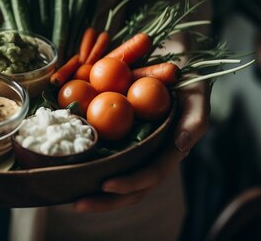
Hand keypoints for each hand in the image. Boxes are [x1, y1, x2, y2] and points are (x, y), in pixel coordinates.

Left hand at [74, 81, 209, 211]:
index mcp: (168, 151)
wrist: (173, 58)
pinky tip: (62, 168)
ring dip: (91, 192)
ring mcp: (134, 147)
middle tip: (77, 203)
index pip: (150, 175)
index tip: (106, 184)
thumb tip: (180, 146)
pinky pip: (100, 154)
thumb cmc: (188, 78)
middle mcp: (150, 154)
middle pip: (129, 189)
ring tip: (67, 196)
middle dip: (104, 201)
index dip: (130, 183)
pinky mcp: (118, 136)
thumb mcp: (197, 94)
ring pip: (113, 177)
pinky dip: (83, 164)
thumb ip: (195, 120)